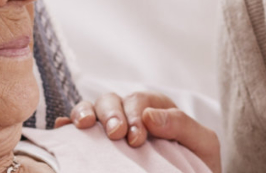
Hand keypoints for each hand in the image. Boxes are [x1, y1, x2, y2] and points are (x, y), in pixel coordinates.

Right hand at [53, 91, 218, 171]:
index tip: (136, 139)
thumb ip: (182, 125)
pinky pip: (76, 131)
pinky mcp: (97, 145)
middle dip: (110, 114)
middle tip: (115, 133)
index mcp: (157, 108)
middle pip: (111, 100)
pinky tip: (62, 129)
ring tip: (83, 126)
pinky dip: (66, 127)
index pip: (139, 101)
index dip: (135, 115)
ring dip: (84, 113)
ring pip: (91, 109)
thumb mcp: (203, 144)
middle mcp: (130, 113)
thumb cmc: (198, 164)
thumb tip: (150, 115)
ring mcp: (111, 128)